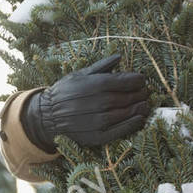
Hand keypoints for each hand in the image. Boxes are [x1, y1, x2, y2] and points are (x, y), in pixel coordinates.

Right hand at [21, 55, 149, 152]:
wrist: (47, 116)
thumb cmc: (65, 92)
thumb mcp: (80, 74)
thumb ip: (101, 66)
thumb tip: (120, 57)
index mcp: (95, 84)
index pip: (126, 81)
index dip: (138, 80)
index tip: (142, 80)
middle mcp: (99, 102)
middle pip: (128, 97)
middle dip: (140, 94)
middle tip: (145, 93)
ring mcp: (99, 120)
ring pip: (127, 113)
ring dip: (140, 108)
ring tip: (145, 104)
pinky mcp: (97, 136)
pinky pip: (120, 130)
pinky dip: (133, 124)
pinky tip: (140, 118)